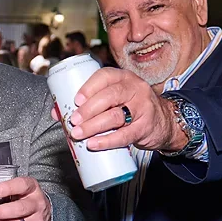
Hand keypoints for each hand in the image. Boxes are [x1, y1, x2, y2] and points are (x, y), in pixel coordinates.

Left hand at [67, 67, 185, 152]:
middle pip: (110, 96)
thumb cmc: (131, 107)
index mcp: (123, 78)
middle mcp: (135, 89)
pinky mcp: (146, 127)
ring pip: (116, 116)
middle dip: (88, 109)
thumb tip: (57, 113)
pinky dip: (107, 141)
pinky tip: (94, 144)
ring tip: (78, 133)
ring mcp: (143, 107)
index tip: (75, 100)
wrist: (164, 121)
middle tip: (73, 121)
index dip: (89, 87)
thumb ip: (89, 103)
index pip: (105, 76)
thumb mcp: (114, 98)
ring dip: (93, 126)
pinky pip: (125, 135)